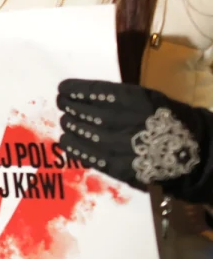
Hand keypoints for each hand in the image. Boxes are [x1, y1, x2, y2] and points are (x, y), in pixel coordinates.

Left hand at [58, 79, 212, 201]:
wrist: (197, 155)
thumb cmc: (171, 121)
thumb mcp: (150, 99)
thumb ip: (121, 98)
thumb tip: (87, 96)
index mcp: (137, 101)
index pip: (97, 92)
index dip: (76, 90)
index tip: (62, 89)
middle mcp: (129, 122)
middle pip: (88, 114)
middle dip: (71, 108)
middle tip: (61, 105)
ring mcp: (125, 147)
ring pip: (87, 135)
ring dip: (71, 128)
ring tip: (65, 123)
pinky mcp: (124, 168)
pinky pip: (93, 158)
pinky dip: (77, 149)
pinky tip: (66, 143)